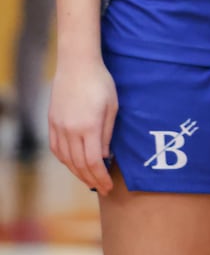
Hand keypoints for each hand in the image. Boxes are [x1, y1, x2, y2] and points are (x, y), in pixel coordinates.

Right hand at [48, 56, 118, 193]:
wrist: (76, 65)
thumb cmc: (100, 82)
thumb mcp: (112, 107)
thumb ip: (108, 133)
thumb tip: (104, 156)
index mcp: (88, 127)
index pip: (93, 162)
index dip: (100, 177)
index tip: (108, 186)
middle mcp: (70, 130)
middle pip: (78, 164)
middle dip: (91, 179)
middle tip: (102, 189)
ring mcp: (58, 127)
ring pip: (65, 159)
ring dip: (77, 172)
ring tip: (89, 180)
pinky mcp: (51, 122)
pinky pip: (56, 149)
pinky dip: (65, 160)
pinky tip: (73, 164)